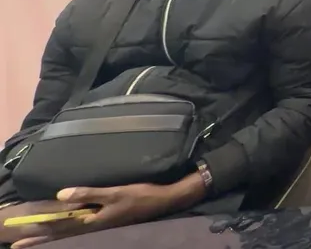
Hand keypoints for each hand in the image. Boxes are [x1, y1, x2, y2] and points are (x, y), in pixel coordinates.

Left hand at [12, 176, 205, 247]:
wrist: (165, 201)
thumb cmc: (140, 196)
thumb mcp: (114, 193)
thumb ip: (88, 194)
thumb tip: (60, 196)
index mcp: (93, 222)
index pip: (60, 229)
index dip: (40, 233)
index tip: (20, 239)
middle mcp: (95, 227)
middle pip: (62, 236)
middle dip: (41, 240)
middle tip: (19, 246)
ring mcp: (102, 226)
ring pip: (70, 235)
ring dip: (52, 239)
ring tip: (36, 242)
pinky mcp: (108, 222)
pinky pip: (81, 231)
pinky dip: (68, 234)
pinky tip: (66, 232)